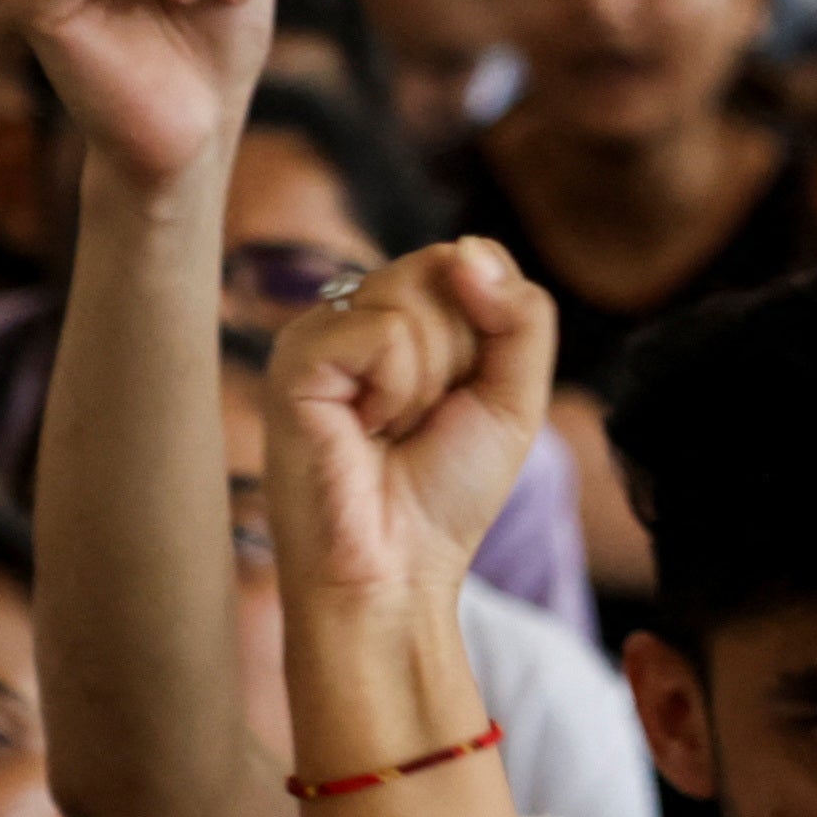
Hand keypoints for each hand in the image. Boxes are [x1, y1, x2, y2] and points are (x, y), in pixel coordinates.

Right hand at [265, 240, 554, 620]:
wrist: (395, 570)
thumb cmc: (447, 491)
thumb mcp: (514, 397)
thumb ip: (521, 316)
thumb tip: (469, 247)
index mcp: (404, 316)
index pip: (472, 261)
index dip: (491, 332)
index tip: (461, 400)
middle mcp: (357, 313)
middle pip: (447, 269)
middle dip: (463, 357)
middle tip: (422, 421)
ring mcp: (322, 331)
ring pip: (418, 298)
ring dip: (429, 381)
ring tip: (391, 429)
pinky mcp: (295, 357)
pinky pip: (383, 332)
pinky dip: (395, 390)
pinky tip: (364, 428)